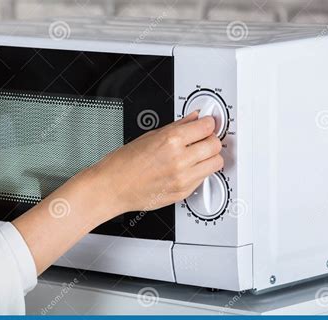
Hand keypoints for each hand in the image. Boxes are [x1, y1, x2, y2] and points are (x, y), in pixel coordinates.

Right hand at [85, 111, 222, 213]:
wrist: (112, 188)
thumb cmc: (122, 164)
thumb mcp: (149, 136)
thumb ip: (177, 126)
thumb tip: (193, 119)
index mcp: (170, 140)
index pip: (207, 127)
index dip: (208, 123)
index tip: (206, 123)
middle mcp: (179, 160)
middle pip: (215, 145)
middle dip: (210, 139)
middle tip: (202, 138)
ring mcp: (183, 178)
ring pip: (215, 163)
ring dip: (209, 157)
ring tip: (197, 154)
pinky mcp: (183, 192)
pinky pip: (203, 178)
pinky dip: (199, 172)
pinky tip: (187, 168)